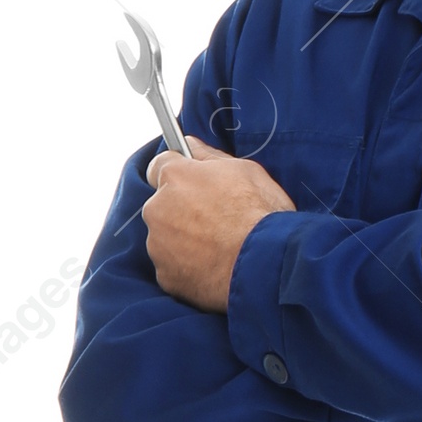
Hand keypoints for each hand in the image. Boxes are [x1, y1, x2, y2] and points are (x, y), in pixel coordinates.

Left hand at [143, 133, 294, 307]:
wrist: (264, 266)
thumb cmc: (260, 215)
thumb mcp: (246, 171)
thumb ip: (210, 157)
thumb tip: (190, 145)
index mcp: (175, 176)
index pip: (159, 165)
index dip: (178, 174)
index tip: (192, 183)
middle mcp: (158, 208)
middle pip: (162, 205)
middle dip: (181, 210)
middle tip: (215, 221)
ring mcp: (158, 245)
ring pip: (165, 238)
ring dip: (184, 240)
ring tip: (218, 248)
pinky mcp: (166, 276)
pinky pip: (173, 268)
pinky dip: (188, 268)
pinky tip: (214, 267)